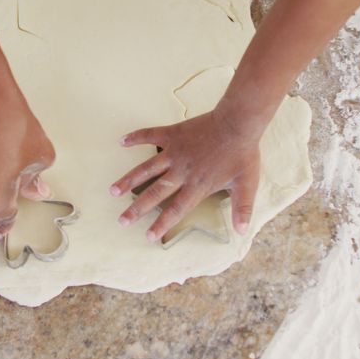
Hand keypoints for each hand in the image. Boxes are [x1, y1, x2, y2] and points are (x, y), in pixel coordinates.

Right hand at [109, 109, 261, 241]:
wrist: (237, 123)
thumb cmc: (242, 154)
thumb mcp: (246, 184)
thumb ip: (242, 208)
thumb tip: (242, 232)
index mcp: (197, 186)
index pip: (176, 210)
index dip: (162, 224)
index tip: (148, 235)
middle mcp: (181, 171)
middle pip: (154, 193)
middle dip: (137, 209)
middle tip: (122, 220)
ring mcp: (174, 152)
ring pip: (146, 169)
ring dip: (129, 180)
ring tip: (113, 191)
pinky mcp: (173, 134)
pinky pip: (150, 135)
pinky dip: (136, 137)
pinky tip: (122, 141)